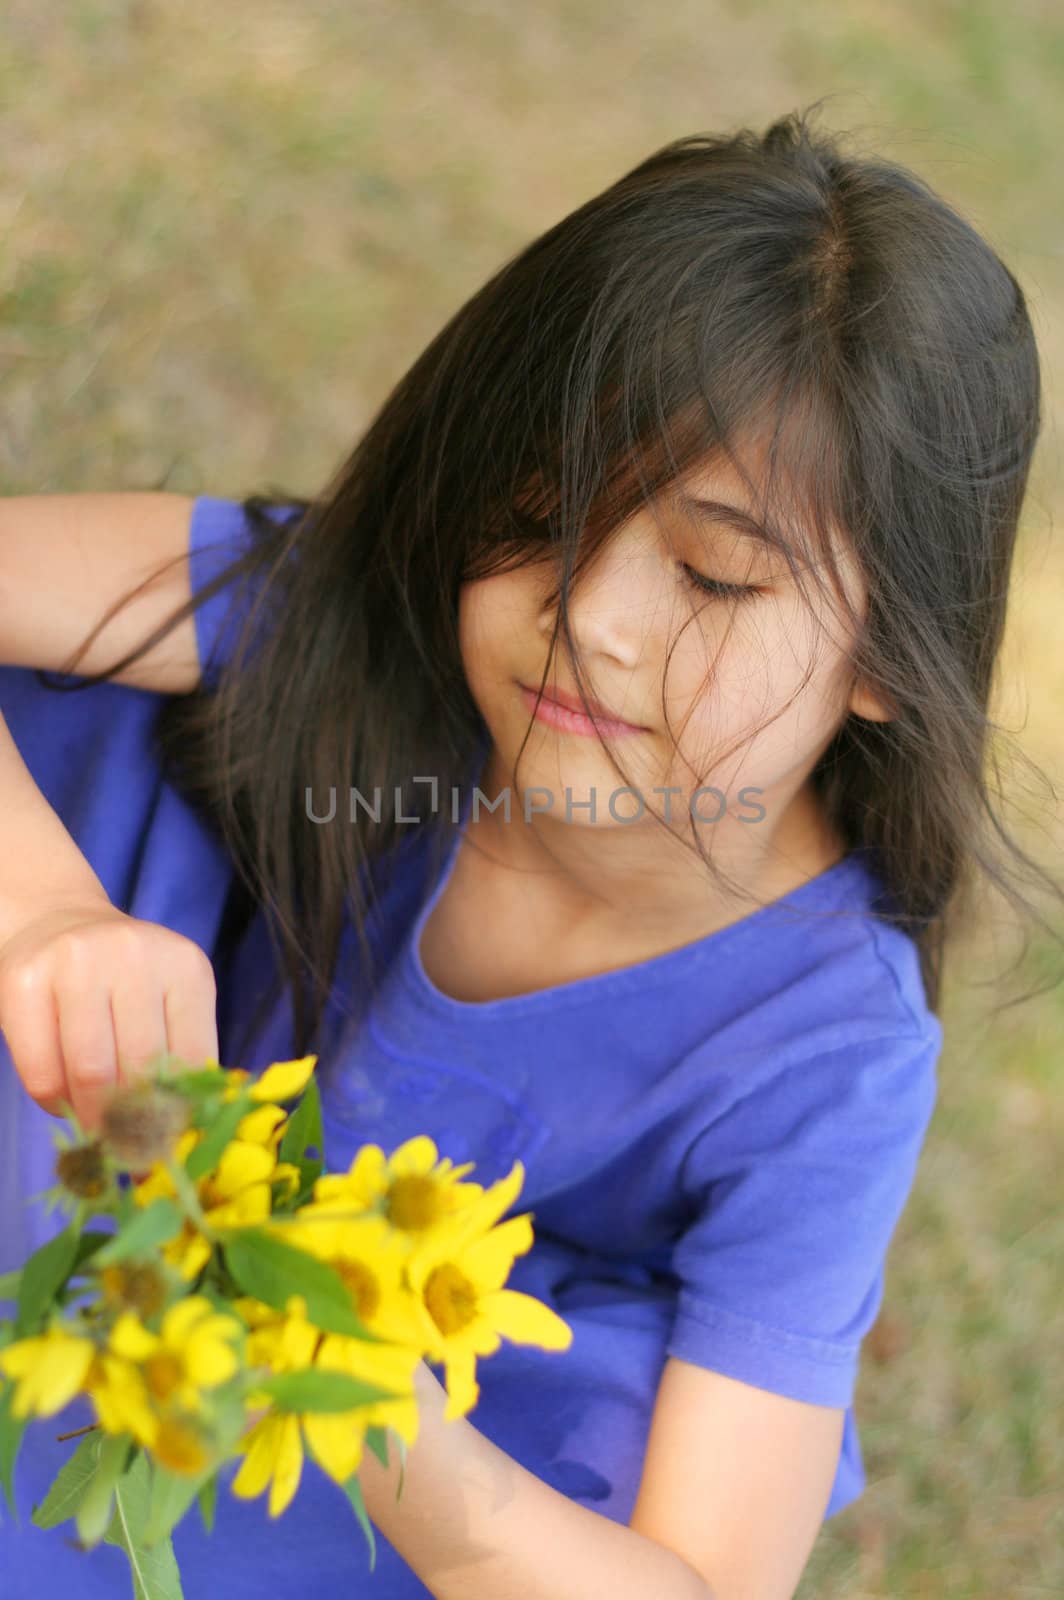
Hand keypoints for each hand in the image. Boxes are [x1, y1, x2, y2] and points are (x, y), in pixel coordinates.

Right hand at [0, 893, 218, 1133]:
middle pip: (139, 1067)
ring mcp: (76, 962)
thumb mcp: (166, 1002)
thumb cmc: (120, 980)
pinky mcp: (25, 979)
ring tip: (97, 1133)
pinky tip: (63, 1102)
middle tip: (130, 1157)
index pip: (192, 1058)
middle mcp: (133, 956)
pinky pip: (41, 1068)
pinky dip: (53, 1102)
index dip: (181, 1116)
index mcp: (185, 968)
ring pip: (89, 1071)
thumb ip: (178, 1058)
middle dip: (135, 1125)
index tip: (170, 1152)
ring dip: (93, 1118)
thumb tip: (183, 1139)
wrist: (56, 923)